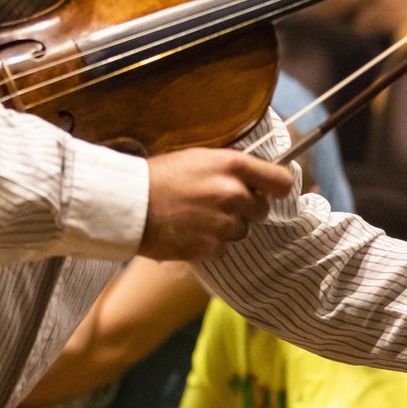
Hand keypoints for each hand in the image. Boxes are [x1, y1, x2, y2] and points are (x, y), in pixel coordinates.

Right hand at [139, 147, 294, 262]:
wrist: (126, 203)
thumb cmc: (158, 176)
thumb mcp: (198, 158)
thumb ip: (229, 169)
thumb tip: (254, 179)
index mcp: (232, 166)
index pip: (280, 181)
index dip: (276, 188)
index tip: (269, 191)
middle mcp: (233, 194)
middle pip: (261, 210)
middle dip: (245, 210)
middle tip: (218, 205)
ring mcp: (223, 223)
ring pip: (242, 231)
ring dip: (226, 229)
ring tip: (197, 218)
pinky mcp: (210, 247)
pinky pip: (223, 249)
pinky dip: (210, 245)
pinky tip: (189, 232)